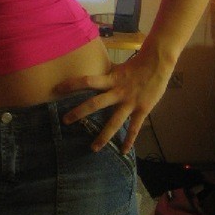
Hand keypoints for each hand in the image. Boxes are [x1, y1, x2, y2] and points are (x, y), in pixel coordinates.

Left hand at [54, 54, 171, 153]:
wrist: (157, 63)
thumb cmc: (136, 65)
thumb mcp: (117, 68)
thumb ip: (106, 74)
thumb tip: (91, 69)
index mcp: (110, 79)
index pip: (87, 81)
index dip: (72, 84)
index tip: (57, 89)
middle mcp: (118, 92)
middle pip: (95, 103)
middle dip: (80, 112)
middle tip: (64, 121)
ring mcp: (130, 102)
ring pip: (114, 122)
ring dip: (103, 136)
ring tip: (93, 149)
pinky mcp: (142, 110)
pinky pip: (134, 128)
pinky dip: (129, 140)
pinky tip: (123, 151)